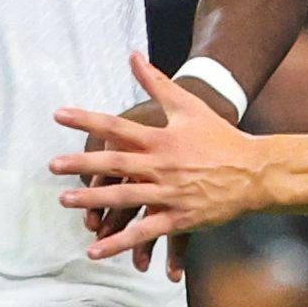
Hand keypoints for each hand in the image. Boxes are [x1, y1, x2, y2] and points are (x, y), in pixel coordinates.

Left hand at [52, 56, 277, 260]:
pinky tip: (95, 251)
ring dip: (95, 202)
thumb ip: (157, 83)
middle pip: (116, 165)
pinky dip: (119, 243)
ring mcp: (170, 194)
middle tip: (53, 165)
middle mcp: (162, 166)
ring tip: (66, 201)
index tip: (59, 115)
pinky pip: (145, 233)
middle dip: (82, 165)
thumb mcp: (189, 105)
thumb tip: (133, 55)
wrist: (255, 171)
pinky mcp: (179, 218)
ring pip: (126, 199)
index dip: (87, 120)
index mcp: (161, 139)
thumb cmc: (220, 137)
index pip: (117, 127)